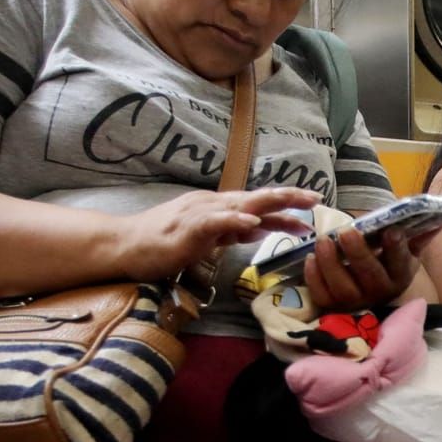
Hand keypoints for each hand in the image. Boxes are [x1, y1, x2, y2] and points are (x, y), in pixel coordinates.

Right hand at [114, 186, 316, 281]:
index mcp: (219, 208)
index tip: (313, 208)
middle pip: (257, 198)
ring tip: (295, 200)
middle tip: (316, 199)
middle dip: (288, 197)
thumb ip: (230, 233)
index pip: (259, 206)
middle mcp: (213, 205)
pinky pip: (215, 222)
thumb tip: (256, 229)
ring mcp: (200, 214)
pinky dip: (234, 221)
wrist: (125, 244)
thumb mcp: (207, 238)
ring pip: (241, 203)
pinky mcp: (187, 228)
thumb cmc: (163, 244)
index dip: (286, 206)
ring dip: (270, 202)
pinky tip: (252, 223)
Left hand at [304, 220, 416, 312]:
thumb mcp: (406, 250)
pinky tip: (310, 258)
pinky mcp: (333, 306)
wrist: (370, 289)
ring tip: (323, 240)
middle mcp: (380, 293)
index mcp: (400, 276)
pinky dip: (314, 277)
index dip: (396, 248)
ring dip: (331, 263)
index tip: (391, 230)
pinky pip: (322, 295)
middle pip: (370, 275)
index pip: (401, 262)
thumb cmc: (387, 263)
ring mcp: (355, 302)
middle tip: (346, 231)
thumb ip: (418, 235)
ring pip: (343, 287)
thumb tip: (439, 218)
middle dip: (357, 253)